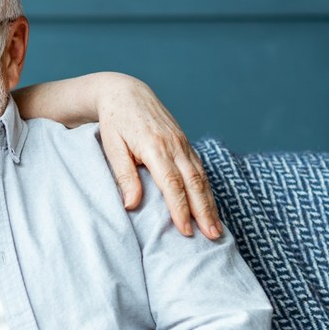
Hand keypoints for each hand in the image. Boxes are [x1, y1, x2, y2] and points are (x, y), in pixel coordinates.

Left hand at [94, 73, 220, 238]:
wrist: (125, 92)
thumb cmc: (114, 122)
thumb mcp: (112, 147)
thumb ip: (124, 176)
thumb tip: (131, 205)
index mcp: (155, 147)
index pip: (172, 184)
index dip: (180, 209)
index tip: (185, 231)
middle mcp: (174, 145)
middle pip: (194, 183)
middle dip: (204, 212)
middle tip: (213, 237)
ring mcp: (183, 142)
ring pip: (202, 176)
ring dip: (210, 203)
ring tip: (216, 228)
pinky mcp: (185, 142)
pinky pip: (200, 167)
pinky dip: (207, 188)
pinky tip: (210, 205)